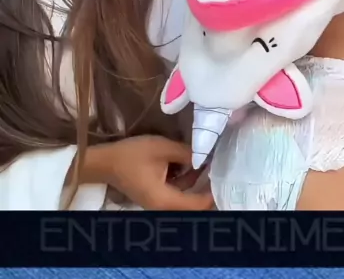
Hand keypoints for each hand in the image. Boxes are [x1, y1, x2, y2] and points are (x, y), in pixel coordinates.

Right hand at [85, 136, 212, 210]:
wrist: (105, 161)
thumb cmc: (132, 155)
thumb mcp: (162, 148)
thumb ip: (186, 153)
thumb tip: (205, 156)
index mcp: (165, 201)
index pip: (197, 205)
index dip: (212, 193)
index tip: (225, 175)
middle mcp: (163, 207)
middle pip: (192, 205)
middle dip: (207, 188)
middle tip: (221, 170)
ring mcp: (158, 203)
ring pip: (185, 198)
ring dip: (196, 183)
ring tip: (210, 163)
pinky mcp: (155, 196)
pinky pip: (176, 192)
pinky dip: (185, 180)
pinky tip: (191, 163)